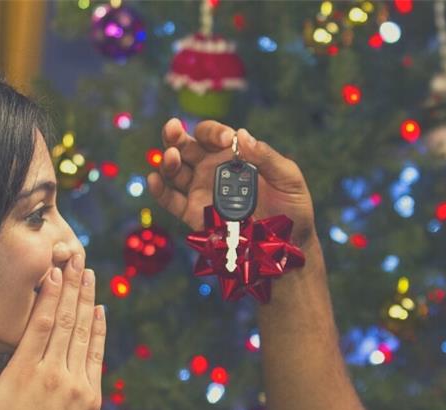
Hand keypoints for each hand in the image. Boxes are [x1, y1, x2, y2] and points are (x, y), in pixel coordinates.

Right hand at [0, 254, 105, 409]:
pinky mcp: (92, 397)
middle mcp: (52, 375)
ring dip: (87, 301)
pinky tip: (99, 311)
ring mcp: (75, 385)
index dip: (49, 294)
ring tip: (89, 276)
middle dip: (72, 288)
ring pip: (83, 334)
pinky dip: (98, 332)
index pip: (40, 323)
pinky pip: (96, 356)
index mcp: (23, 373)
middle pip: (66, 322)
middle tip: (77, 260)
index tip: (53, 271)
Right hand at [147, 118, 317, 248]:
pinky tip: (154, 180)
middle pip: (186, 146)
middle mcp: (212, 169)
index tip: (226, 141)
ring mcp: (201, 191)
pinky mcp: (193, 214)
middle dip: (176, 135)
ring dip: (168, 160)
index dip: (214, 132)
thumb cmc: (292, 207)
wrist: (287, 245)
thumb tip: (241, 135)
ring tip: (170, 157)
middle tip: (173, 128)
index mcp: (233, 156)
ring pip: (175, 170)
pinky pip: (170, 200)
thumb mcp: (288, 178)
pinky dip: (159, 190)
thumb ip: (266, 156)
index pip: (213, 134)